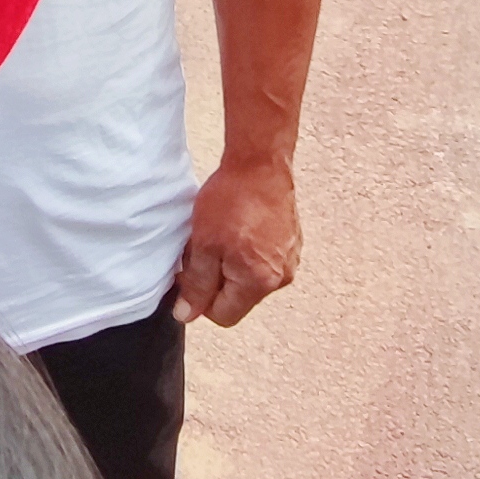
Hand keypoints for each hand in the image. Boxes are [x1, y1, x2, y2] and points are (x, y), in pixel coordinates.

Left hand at [173, 157, 299, 325]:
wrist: (261, 163)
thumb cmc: (232, 200)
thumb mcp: (203, 244)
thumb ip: (197, 284)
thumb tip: (187, 314)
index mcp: (259, 282)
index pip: (223, 315)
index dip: (200, 298)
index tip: (191, 270)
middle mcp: (281, 277)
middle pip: (238, 298)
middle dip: (216, 279)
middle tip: (204, 247)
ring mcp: (290, 259)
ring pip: (250, 278)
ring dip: (232, 264)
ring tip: (223, 234)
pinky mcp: (292, 243)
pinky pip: (263, 260)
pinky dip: (248, 251)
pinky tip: (239, 227)